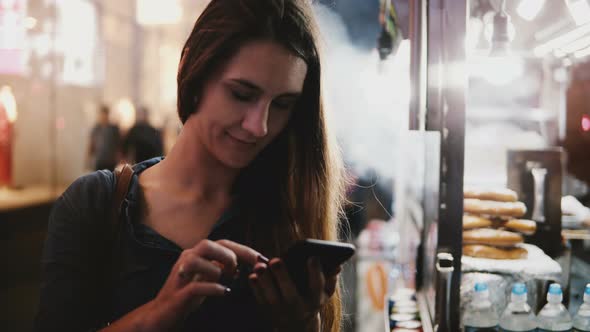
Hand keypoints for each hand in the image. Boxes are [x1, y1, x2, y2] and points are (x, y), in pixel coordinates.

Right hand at [104, 239, 261, 331]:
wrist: (161, 315)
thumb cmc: (186, 296)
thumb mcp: (206, 278)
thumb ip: (221, 268)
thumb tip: (243, 265)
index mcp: (196, 254)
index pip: (222, 243)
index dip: (244, 249)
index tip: (262, 259)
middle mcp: (187, 259)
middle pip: (209, 244)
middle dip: (231, 255)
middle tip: (244, 270)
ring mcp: (180, 274)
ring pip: (198, 258)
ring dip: (217, 268)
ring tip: (227, 280)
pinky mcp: (178, 293)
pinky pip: (196, 286)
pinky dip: (213, 288)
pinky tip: (225, 292)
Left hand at [248, 257, 341, 331]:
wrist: (297, 325)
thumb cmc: (312, 299)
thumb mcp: (325, 292)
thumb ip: (330, 277)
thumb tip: (337, 265)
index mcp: (315, 300)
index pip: (317, 286)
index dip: (315, 272)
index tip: (312, 257)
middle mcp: (299, 307)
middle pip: (291, 293)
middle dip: (283, 277)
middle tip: (276, 260)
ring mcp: (282, 312)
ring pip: (272, 298)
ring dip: (265, 281)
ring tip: (260, 266)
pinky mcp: (268, 313)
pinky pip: (260, 300)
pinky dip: (255, 288)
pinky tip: (252, 275)